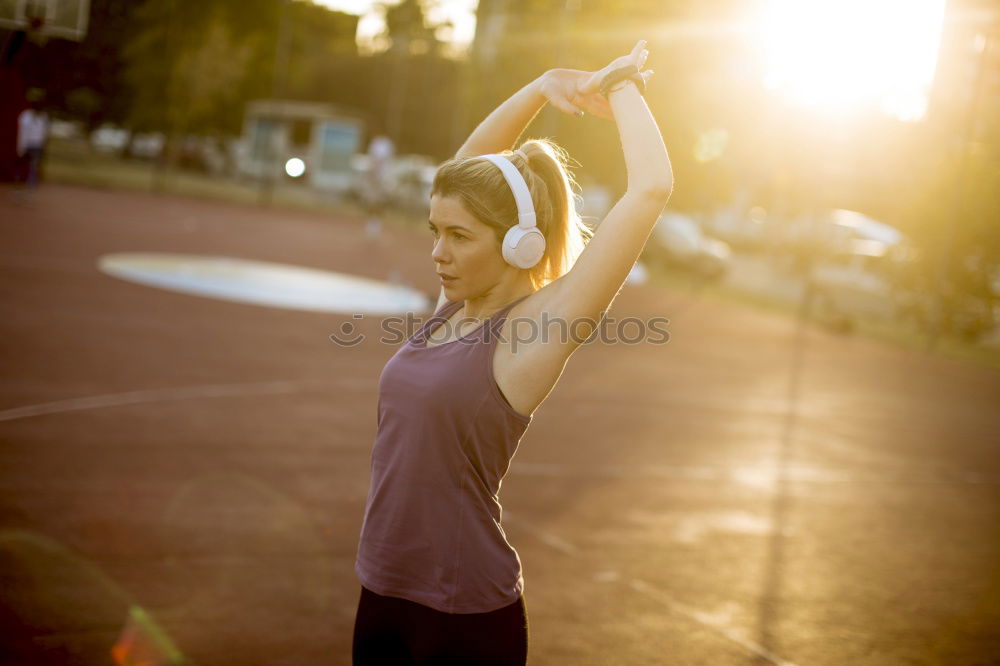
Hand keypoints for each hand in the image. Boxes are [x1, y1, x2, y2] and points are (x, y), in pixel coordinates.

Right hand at [538, 40, 653, 120]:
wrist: (546, 84)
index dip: (612, 113)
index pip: (601, 110)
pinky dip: (613, 77)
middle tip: (637, 104)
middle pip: (609, 101)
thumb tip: (578, 115)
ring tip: (635, 87)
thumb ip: (567, 108)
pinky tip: (624, 75)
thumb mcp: (557, 101)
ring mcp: (590, 88)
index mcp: (584, 102)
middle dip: (621, 103)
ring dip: (620, 89)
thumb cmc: (549, 93)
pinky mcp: (588, 80)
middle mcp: (590, 96)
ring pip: (609, 89)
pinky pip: (604, 78)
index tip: (624, 118)